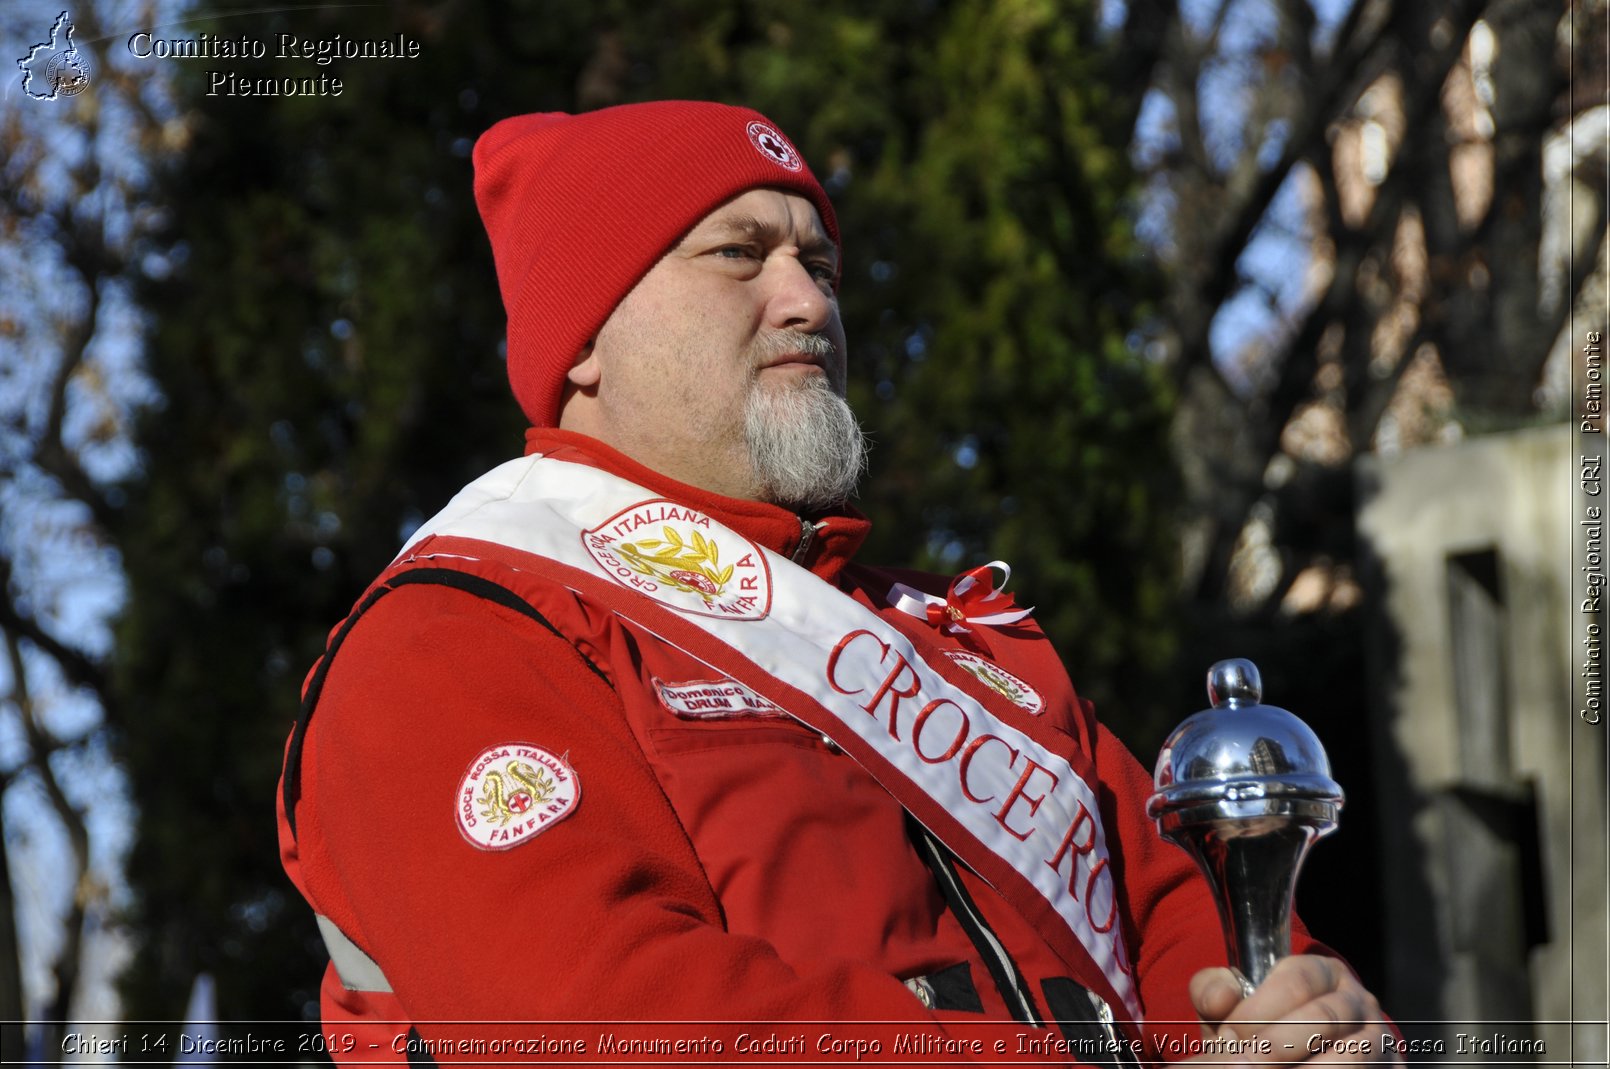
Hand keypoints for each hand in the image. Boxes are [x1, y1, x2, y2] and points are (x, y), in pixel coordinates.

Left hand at [1186, 955, 1400, 1063]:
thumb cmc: (1261, 1030)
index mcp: (1323, 972)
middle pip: (1323, 1018)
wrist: (1299, 1057)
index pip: (1296, 980)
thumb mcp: (1233, 1006)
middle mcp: (1359, 1001)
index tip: (1228, 1034)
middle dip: (1276, 1045)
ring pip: (1349, 1056)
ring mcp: (1380, 1040)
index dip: (1258, 1009)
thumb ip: (1214, 991)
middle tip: (1243, 1063)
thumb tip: (1221, 997)